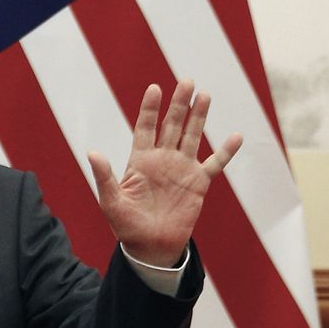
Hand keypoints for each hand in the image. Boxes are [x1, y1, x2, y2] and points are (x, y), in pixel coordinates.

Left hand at [91, 80, 241, 266]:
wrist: (150, 246)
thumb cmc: (126, 225)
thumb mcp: (111, 201)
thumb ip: (105, 176)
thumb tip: (92, 153)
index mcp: (140, 161)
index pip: (145, 128)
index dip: (149, 109)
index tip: (154, 88)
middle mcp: (162, 160)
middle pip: (171, 126)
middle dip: (179, 104)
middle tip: (186, 81)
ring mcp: (182, 169)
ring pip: (192, 136)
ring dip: (199, 117)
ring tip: (204, 95)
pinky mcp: (198, 183)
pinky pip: (215, 164)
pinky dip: (226, 151)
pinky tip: (236, 136)